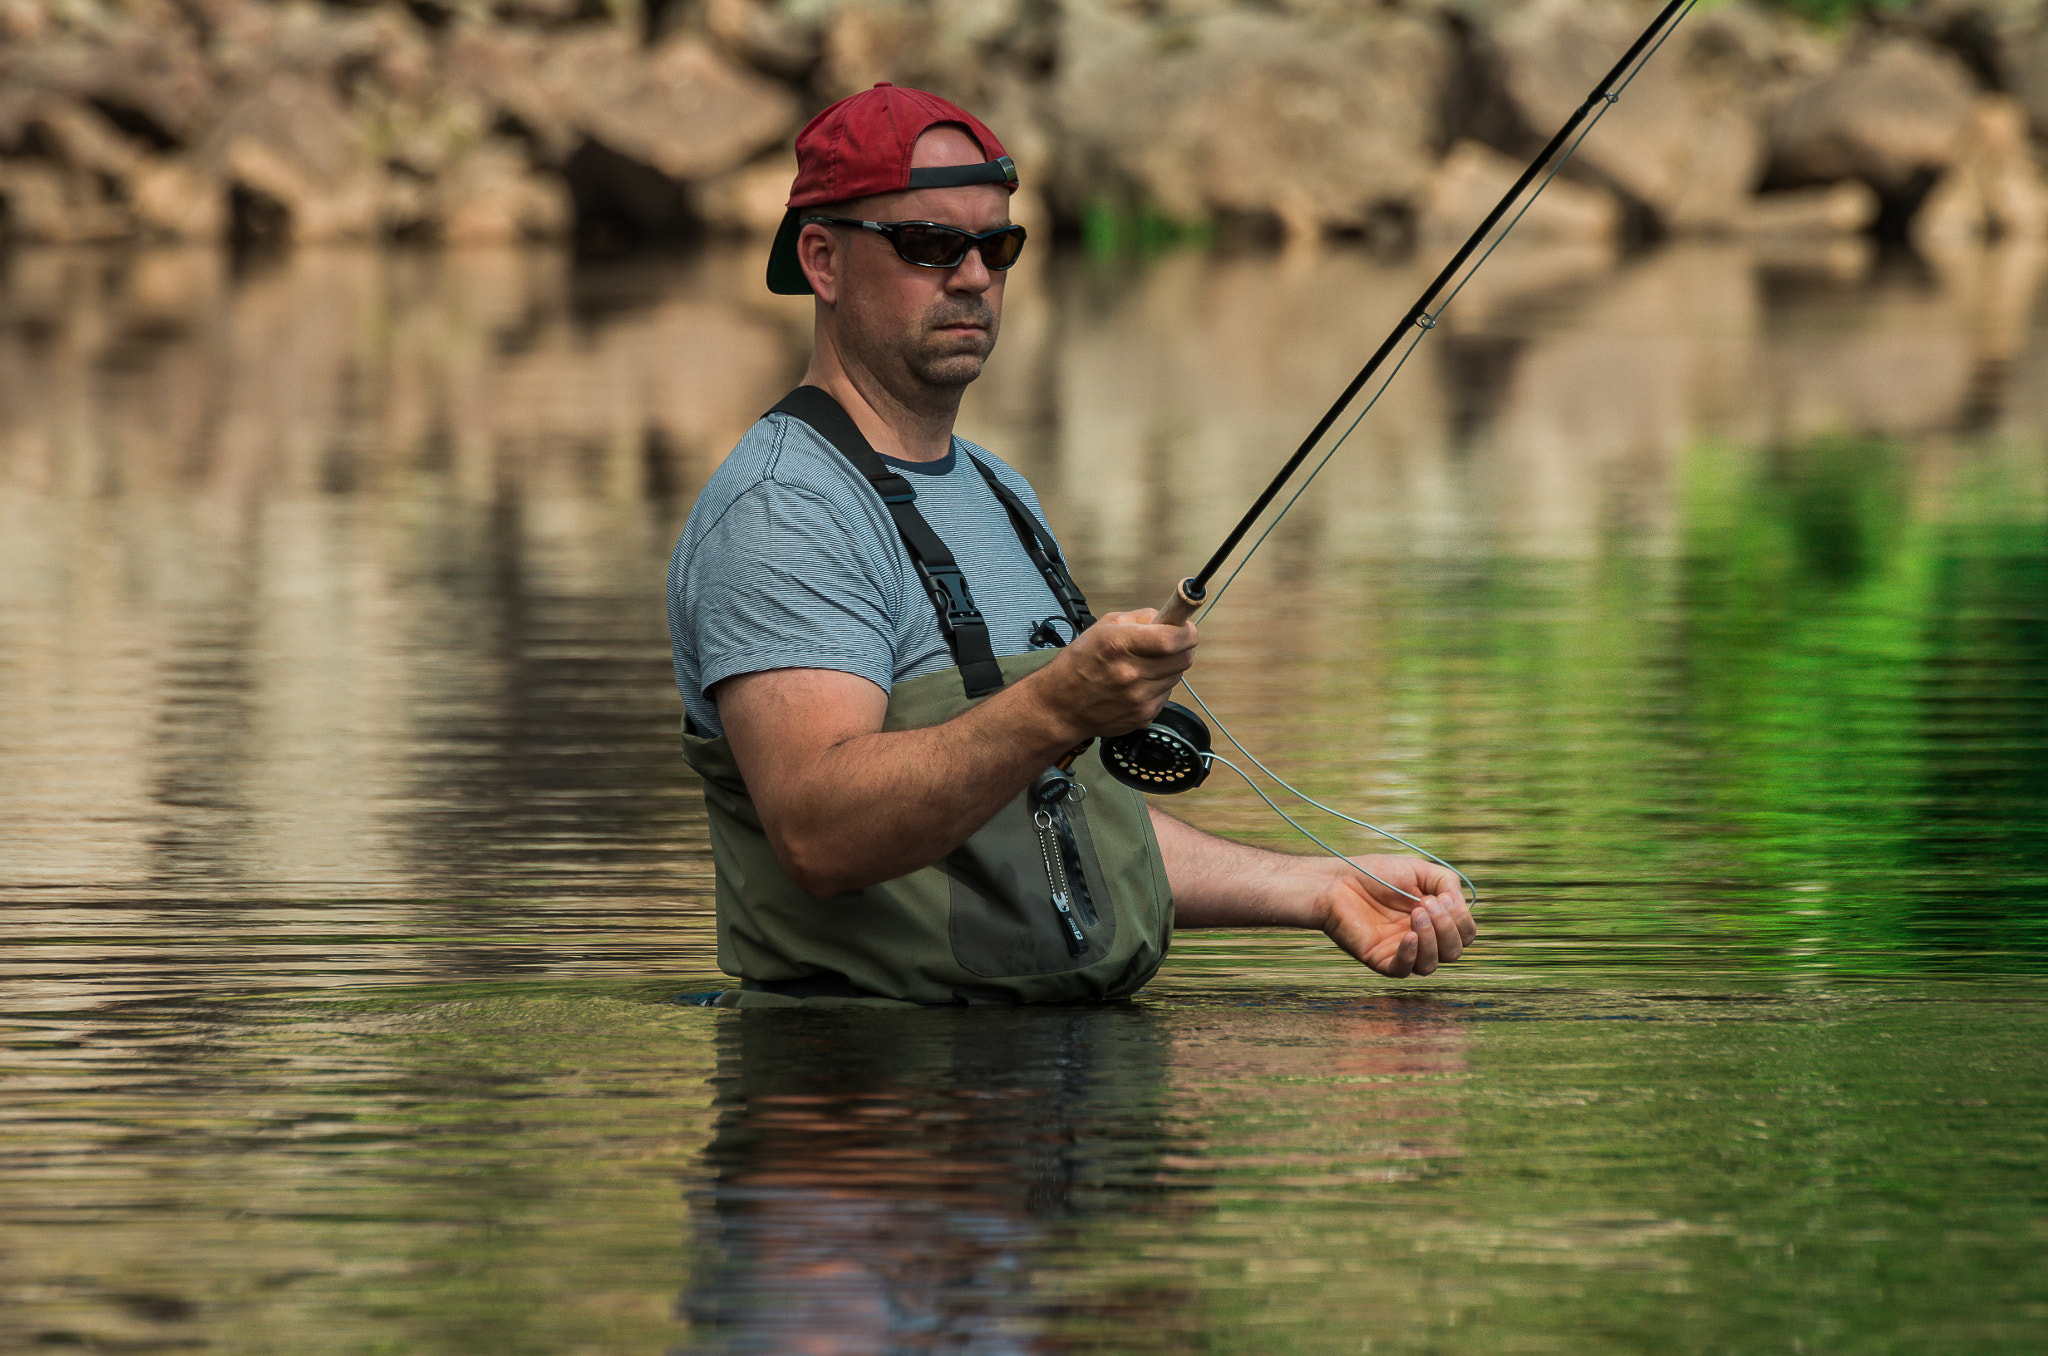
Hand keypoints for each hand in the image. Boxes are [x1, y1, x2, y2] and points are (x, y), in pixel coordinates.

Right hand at [1027, 608, 1196, 739]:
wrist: (1062, 704)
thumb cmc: (1079, 664)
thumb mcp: (1104, 626)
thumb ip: (1142, 618)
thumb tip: (1170, 617)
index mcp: (1120, 645)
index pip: (1173, 639)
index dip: (1187, 631)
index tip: (1186, 627)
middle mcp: (1131, 673)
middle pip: (1184, 658)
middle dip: (1181, 647)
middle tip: (1168, 644)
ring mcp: (1138, 698)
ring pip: (1177, 676)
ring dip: (1169, 667)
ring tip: (1145, 664)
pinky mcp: (1143, 715)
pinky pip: (1167, 694)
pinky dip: (1158, 686)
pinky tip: (1138, 683)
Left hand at [1315, 856, 1475, 977]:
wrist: (1338, 881)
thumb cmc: (1376, 874)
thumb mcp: (1419, 870)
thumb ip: (1446, 883)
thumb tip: (1459, 905)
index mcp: (1435, 921)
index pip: (1465, 934)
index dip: (1460, 919)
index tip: (1441, 897)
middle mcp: (1422, 940)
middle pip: (1454, 952)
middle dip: (1447, 927)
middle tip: (1424, 904)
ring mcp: (1401, 952)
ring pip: (1432, 965)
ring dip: (1431, 940)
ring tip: (1415, 913)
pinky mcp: (1381, 960)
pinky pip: (1404, 970)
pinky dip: (1411, 955)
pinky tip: (1409, 936)